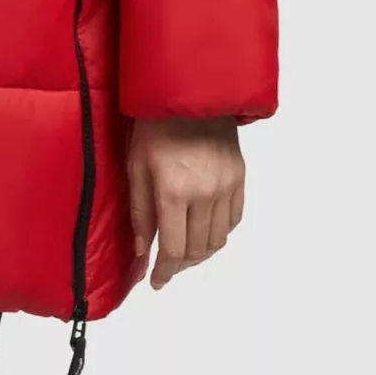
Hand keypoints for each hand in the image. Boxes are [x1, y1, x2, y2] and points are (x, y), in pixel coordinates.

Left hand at [127, 116, 244, 289]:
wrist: (191, 92)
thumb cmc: (155, 126)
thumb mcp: (135, 167)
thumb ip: (140, 213)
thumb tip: (142, 251)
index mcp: (174, 191)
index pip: (174, 249)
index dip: (165, 272)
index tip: (156, 282)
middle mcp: (204, 193)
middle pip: (198, 250)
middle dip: (181, 266)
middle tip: (167, 268)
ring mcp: (226, 186)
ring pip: (218, 239)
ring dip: (201, 253)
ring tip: (184, 253)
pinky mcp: (240, 177)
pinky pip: (234, 219)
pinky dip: (220, 233)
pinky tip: (204, 232)